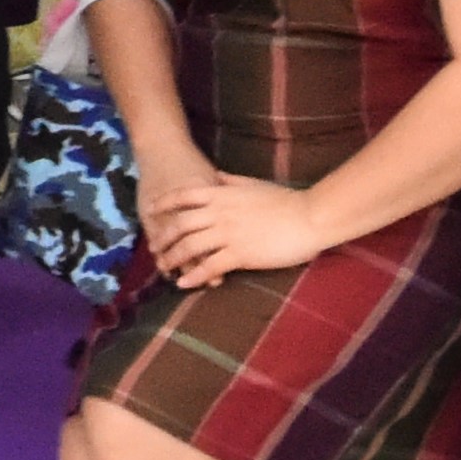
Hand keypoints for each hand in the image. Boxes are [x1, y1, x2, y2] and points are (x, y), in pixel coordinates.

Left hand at [148, 175, 331, 286]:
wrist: (310, 217)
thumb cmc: (285, 201)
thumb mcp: (254, 184)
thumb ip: (231, 181)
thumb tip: (215, 175)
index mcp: (223, 193)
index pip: (184, 195)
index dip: (164, 203)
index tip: (151, 210)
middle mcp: (220, 212)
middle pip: (180, 223)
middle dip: (163, 236)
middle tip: (153, 247)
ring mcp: (229, 233)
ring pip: (190, 246)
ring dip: (173, 258)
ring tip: (164, 268)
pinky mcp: (240, 254)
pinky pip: (209, 266)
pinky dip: (193, 276)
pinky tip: (183, 283)